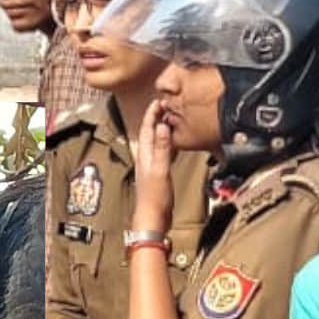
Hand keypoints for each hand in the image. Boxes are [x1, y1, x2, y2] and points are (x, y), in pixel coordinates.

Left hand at [131, 100, 176, 232]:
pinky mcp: (158, 173)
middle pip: (150, 132)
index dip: (151, 113)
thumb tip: (163, 126)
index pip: (146, 128)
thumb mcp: (160, 170)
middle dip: (156, 118)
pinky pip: (163, 152)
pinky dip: (168, 143)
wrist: (153, 218)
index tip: (158, 100)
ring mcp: (152, 165)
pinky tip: (174, 143)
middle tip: (166, 105)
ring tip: (171, 119)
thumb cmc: (155, 197)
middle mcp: (146, 158)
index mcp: (145, 154)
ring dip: (162, 129)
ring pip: (156, 141)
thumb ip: (162, 148)